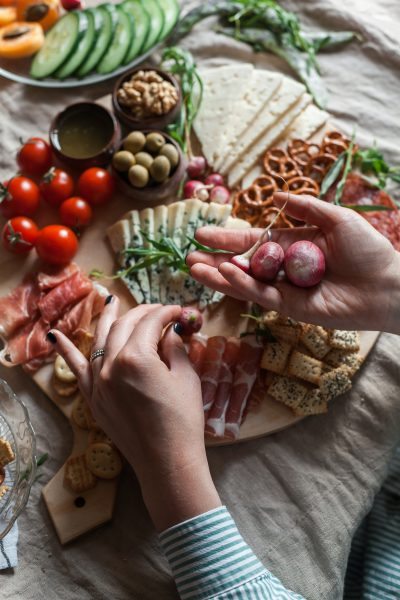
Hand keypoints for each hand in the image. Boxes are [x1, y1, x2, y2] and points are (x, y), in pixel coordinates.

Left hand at [49, 301, 220, 530]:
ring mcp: (97, 382)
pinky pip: (76, 370)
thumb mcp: (185, 377)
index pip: (151, 322)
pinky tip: (55, 336)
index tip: (179, 312)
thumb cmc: (182, 420)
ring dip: (107, 319)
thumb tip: (170, 331)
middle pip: (124, 326)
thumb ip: (174, 347)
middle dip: (143, 313)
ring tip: (111, 302)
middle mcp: (110, 365)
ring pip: (99, 340)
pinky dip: (65, 352)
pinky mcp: (93, 398)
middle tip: (159, 311)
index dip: (167, 313)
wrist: (167, 462)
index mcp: (136, 357)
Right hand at [188, 193, 399, 332]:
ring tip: (194, 269)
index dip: (228, 238)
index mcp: (294, 244)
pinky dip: (242, 286)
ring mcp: (287, 289)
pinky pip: (262, 296)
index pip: (254, 241)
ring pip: (247, 283)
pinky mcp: (292, 309)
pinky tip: (224, 276)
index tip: (202, 234)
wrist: (388, 285)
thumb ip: (306, 207)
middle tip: (189, 258)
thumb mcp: (337, 218)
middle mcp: (286, 268)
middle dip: (216, 261)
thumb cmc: (368, 250)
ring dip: (220, 277)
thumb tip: (277, 195)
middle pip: (244, 264)